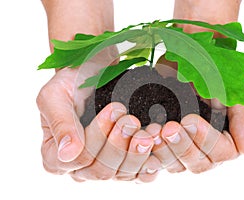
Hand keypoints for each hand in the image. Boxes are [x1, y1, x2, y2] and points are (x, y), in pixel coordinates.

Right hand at [37, 60, 160, 182]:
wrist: (95, 71)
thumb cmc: (72, 81)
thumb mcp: (56, 95)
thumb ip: (60, 124)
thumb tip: (67, 154)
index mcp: (55, 156)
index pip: (79, 159)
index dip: (98, 137)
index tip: (113, 109)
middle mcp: (79, 167)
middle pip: (102, 171)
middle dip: (118, 144)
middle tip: (130, 119)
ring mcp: (104, 166)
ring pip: (123, 173)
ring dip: (137, 152)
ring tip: (146, 131)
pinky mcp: (125, 162)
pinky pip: (140, 172)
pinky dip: (150, 160)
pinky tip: (155, 141)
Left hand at [150, 57, 243, 173]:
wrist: (192, 54)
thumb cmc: (220, 69)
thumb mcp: (239, 89)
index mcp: (229, 138)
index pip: (222, 152)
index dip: (206, 140)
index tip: (190, 120)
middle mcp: (207, 147)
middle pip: (199, 163)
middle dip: (183, 146)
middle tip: (170, 127)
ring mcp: (185, 146)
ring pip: (177, 164)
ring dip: (165, 151)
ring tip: (155, 132)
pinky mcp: (165, 141)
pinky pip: (158, 158)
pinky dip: (151, 151)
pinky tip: (145, 138)